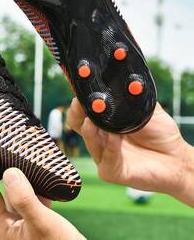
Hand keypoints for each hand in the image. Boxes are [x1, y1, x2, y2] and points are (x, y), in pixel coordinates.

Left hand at [0, 161, 84, 239]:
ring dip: (19, 176)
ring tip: (17, 155)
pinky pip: (33, 200)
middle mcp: (10, 226)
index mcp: (3, 228)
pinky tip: (43, 174)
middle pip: (0, 191)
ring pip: (18, 194)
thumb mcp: (42, 224)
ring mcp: (24, 226)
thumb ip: (25, 200)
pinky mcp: (38, 226)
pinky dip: (36, 186)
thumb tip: (9, 172)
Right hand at [67, 98, 193, 206]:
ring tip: (92, 121)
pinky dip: (109, 148)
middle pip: (77, 124)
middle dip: (76, 113)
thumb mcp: (147, 108)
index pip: (83, 109)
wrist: (177, 158)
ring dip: (91, 131)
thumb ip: (133, 98)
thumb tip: (124, 83)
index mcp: (104, 120)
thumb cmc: (160, 133)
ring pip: (90, 141)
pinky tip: (113, 138)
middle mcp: (100, 136)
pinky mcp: (112, 171)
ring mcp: (104, 154)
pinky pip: (106, 160)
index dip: (79, 101)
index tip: (80, 92)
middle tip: (79, 104)